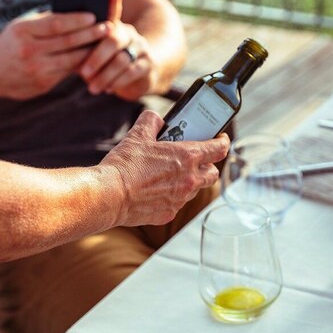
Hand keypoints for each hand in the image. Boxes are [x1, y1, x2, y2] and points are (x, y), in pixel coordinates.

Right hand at [0, 10, 107, 101]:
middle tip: (108, 28)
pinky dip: (83, 64)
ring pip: (72, 59)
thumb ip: (45, 22)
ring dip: (92, 51)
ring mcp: (36, 69)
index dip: (77, 20)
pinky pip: (68, 72)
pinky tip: (95, 58)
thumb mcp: (22, 27)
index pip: (56, 24)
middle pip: (68, 42)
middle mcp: (29, 50)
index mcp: (22, 30)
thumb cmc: (12, 43)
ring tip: (106, 43)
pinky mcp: (43, 84)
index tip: (94, 16)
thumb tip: (76, 10)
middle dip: (91, 34)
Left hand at [78, 0, 158, 100]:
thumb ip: (83, 41)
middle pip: (113, 39)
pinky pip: (133, 72)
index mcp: (114, 26)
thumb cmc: (107, 63)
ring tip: (92, 87)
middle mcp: (130, 33)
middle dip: (96, 57)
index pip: (113, 9)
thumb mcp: (94, 52)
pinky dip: (117, 82)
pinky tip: (107, 88)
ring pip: (122, 60)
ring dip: (105, 75)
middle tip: (83, 73)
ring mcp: (142, 48)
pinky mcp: (149, 65)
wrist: (138, 76)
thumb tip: (61, 36)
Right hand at [101, 110, 229, 226]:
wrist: (109, 195)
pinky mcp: (169, 213)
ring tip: (171, 174)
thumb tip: (156, 119)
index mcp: (187, 157)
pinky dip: (172, 196)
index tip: (220, 138)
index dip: (222, 142)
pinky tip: (156, 191)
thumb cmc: (125, 165)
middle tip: (197, 159)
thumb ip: (151, 122)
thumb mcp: (138, 135)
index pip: (219, 149)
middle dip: (208, 165)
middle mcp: (190, 180)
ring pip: (195, 189)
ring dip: (190, 181)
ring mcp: (181, 199)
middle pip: (212, 173)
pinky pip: (177, 203)